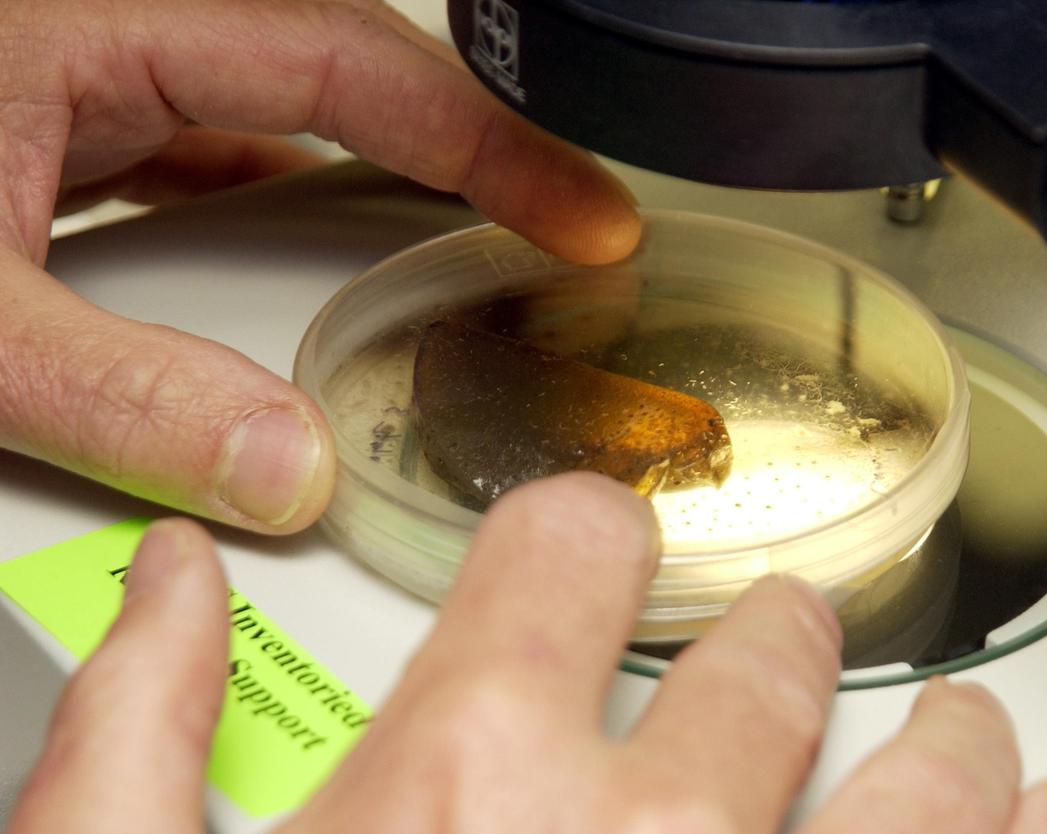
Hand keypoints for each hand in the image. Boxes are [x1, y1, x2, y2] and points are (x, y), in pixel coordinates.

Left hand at [0, 0, 639, 532]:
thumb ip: (119, 393)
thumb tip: (283, 467)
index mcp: (97, 19)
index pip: (353, 62)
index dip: (495, 142)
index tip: (587, 217)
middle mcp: (111, 26)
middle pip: (352, 67)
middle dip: (476, 147)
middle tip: (570, 228)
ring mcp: (95, 63)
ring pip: (293, 104)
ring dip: (392, 173)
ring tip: (475, 248)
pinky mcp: (74, 110)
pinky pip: (228, 142)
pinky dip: (296, 201)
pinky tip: (313, 267)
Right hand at [5, 473, 1046, 833]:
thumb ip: (138, 737)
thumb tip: (169, 589)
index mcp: (467, 784)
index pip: (569, 551)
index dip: (578, 537)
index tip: (594, 553)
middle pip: (766, 667)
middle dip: (773, 643)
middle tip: (786, 643)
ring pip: (930, 796)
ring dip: (954, 757)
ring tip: (977, 743)